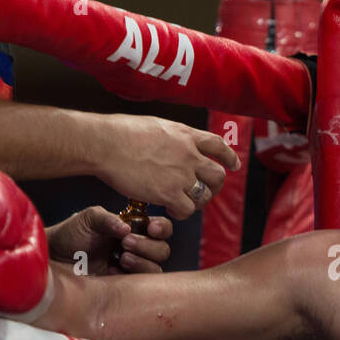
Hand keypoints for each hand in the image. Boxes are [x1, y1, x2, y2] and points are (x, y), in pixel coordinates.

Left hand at [47, 206, 172, 274]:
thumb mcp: (88, 219)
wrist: (54, 257)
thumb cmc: (71, 234)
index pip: (160, 228)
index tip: (151, 228)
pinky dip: (133, 276)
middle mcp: (137, 248)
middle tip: (126, 243)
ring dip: (143, 261)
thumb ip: (108, 219)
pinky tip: (115, 269)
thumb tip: (127, 228)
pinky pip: (142, 286)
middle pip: (162, 249)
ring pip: (156, 268)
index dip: (161, 228)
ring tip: (122, 257)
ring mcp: (132, 269)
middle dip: (148, 246)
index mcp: (133, 229)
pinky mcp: (124, 286)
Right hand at [95, 116, 240, 219]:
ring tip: (184, 203)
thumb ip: (171, 137)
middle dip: (214, 186)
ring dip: (198, 202)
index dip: (229, 157)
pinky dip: (182, 213)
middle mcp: (189, 154)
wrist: (105, 143)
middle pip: (218, 175)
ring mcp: (181, 174)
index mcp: (186, 135)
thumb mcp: (156, 126)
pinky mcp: (169, 193)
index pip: (218, 145)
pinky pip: (188, 210)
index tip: (234, 165)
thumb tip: (171, 144)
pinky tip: (171, 210)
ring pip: (206, 195)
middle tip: (204, 192)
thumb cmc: (120, 133)